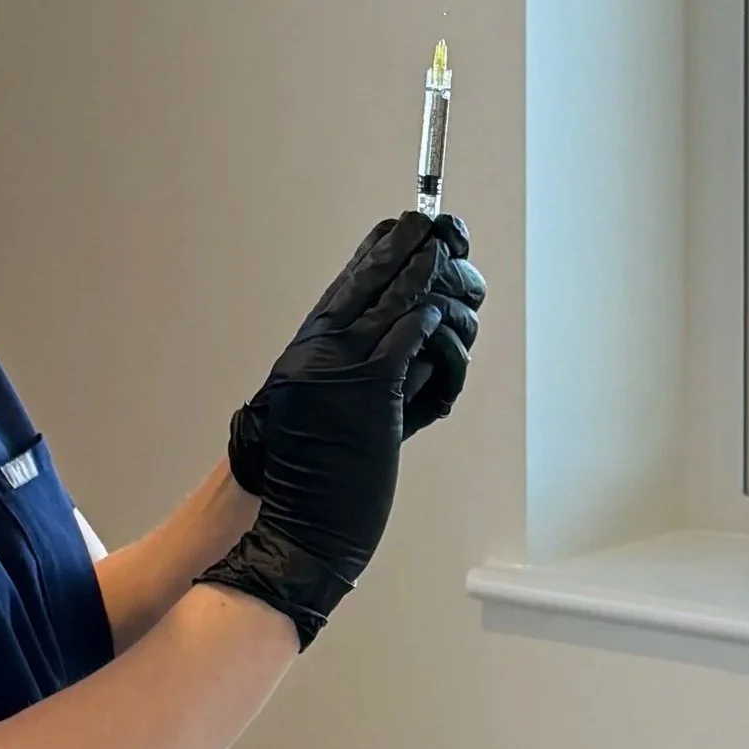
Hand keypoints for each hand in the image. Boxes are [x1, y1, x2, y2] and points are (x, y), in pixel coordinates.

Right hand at [228, 215, 483, 494]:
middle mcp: (321, 348)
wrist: (296, 522)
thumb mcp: (324, 409)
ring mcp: (344, 365)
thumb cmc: (312, 475)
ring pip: (399, 300)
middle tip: (438, 227)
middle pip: (373, 277)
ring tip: (452, 272)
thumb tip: (409, 346)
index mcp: (308, 348)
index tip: (403, 226)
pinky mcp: (372, 389)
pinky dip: (430, 321)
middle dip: (411, 245)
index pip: (347, 281)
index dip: (380, 249)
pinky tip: (443, 315)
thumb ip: (358, 371)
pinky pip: (409, 337)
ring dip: (434, 281)